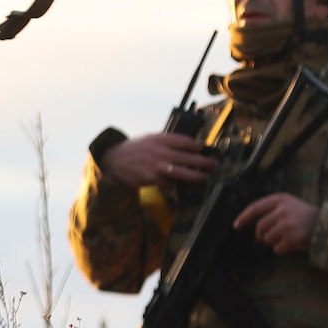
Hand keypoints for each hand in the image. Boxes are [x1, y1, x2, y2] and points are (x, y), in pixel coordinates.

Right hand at [98, 132, 218, 190]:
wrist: (113, 160)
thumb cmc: (135, 149)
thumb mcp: (150, 139)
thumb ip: (167, 141)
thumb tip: (188, 145)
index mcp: (160, 139)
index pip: (185, 141)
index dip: (197, 146)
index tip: (204, 150)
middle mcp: (159, 151)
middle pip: (188, 157)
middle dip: (204, 162)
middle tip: (215, 165)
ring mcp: (155, 167)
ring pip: (181, 173)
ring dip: (195, 176)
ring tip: (205, 178)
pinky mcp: (150, 180)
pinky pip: (168, 186)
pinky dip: (174, 187)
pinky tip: (179, 188)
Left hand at [234, 193, 319, 254]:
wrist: (326, 224)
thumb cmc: (304, 215)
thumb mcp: (289, 204)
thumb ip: (272, 209)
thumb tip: (253, 223)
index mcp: (280, 199)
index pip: (255, 208)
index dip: (243, 218)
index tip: (236, 226)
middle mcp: (282, 210)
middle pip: (260, 228)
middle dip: (261, 236)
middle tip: (268, 238)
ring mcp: (287, 224)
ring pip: (267, 239)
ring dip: (274, 242)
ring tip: (286, 238)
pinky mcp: (292, 238)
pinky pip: (277, 249)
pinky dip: (282, 250)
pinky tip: (291, 244)